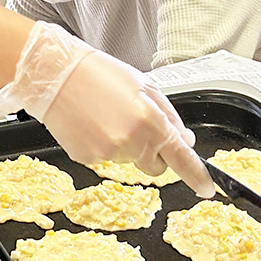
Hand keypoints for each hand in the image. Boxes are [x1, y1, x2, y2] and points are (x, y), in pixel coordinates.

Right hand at [0, 22, 214, 195]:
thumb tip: (184, 140)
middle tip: (135, 124)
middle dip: (153, 152)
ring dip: (125, 144)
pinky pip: (105, 159)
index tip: (207, 188)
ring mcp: (108, 153)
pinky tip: (91, 123)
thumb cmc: (97, 73)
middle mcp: (131, 141)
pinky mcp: (87, 158)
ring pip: (129, 160)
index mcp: (150, 120)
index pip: (182, 158)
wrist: (53, 74)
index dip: (198, 176)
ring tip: (105, 115)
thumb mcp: (143, 85)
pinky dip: (102, 145)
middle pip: (156, 165)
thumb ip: (169, 116)